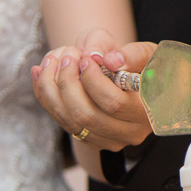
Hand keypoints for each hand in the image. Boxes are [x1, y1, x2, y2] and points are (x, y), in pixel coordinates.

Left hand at [31, 32, 155, 151]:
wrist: (127, 77)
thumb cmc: (139, 62)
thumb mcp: (143, 51)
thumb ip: (131, 53)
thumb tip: (108, 61)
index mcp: (150, 112)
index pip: (114, 103)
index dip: (93, 80)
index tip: (85, 59)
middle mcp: (132, 133)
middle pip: (87, 116)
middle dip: (68, 83)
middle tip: (67, 57)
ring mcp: (109, 140)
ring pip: (69, 121)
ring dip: (51, 88)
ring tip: (51, 60)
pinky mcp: (91, 140)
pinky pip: (61, 120)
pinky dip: (45, 94)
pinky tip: (40, 71)